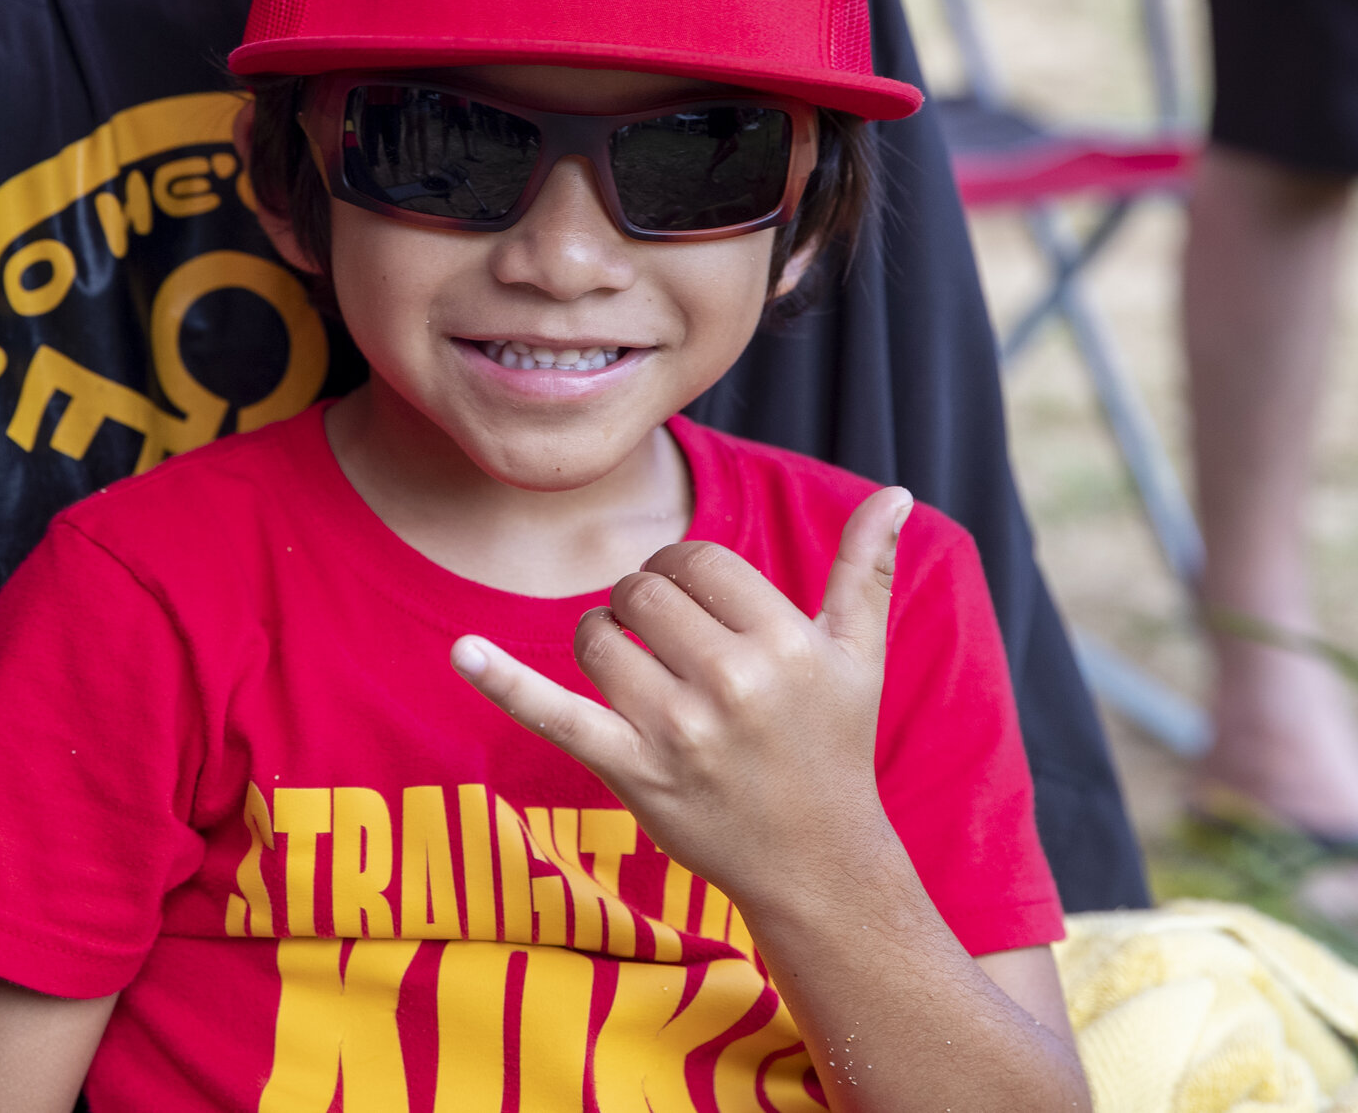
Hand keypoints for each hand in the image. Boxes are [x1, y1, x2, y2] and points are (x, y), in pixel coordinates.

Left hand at [450, 486, 914, 915]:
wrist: (818, 864)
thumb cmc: (834, 748)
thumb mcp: (860, 657)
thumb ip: (868, 569)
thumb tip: (896, 493)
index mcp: (784, 644)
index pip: (695, 560)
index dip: (685, 572)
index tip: (700, 607)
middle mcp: (731, 684)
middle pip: (642, 590)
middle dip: (642, 600)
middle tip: (667, 640)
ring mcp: (676, 732)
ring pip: (598, 638)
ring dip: (603, 641)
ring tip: (636, 671)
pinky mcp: (631, 773)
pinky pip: (554, 715)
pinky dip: (501, 682)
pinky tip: (461, 651)